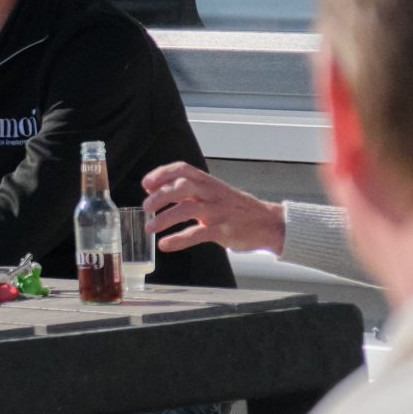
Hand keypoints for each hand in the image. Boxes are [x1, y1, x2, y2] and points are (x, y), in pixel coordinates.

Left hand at [140, 164, 284, 255]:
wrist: (266, 222)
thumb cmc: (235, 208)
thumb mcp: (213, 193)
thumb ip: (189, 192)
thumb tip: (156, 191)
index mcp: (208, 182)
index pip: (183, 169)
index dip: (162, 174)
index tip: (146, 184)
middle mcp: (212, 193)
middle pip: (183, 186)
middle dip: (161, 195)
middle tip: (146, 207)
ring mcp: (218, 212)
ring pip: (189, 209)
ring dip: (165, 218)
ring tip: (150, 227)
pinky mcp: (223, 230)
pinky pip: (198, 233)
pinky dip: (179, 239)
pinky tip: (166, 244)